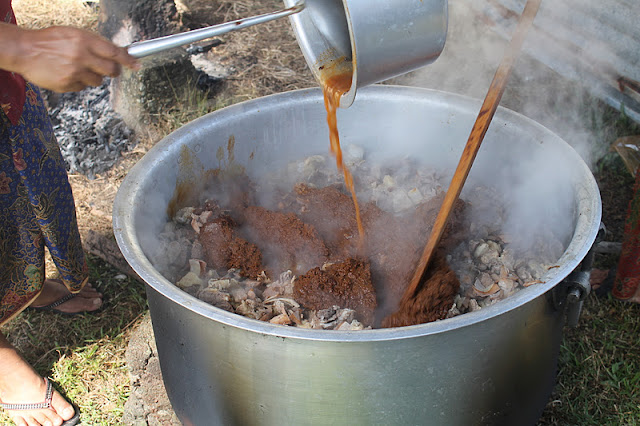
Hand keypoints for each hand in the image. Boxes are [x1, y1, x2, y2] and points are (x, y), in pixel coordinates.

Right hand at [1, 24, 138, 91]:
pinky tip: (67, 73)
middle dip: (113, 71)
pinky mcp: (67, 84)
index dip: (128, 60)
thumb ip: (93, 43)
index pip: (114, 52)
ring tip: (77, 67)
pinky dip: (78, 82)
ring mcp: (74, 72)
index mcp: (84, 40)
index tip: (136, 64)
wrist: (24, 50)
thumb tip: (114, 53)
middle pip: (111, 70)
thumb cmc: (48, 41)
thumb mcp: (73, 34)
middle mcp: (81, 56)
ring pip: (97, 81)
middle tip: (110, 69)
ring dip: (92, 76)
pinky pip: (82, 87)